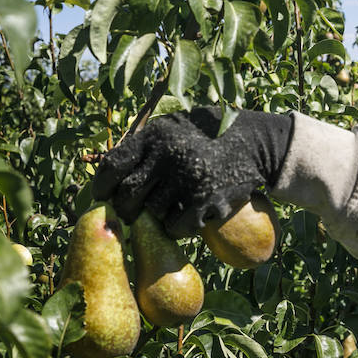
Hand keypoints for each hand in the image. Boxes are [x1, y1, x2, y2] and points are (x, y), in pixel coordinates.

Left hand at [90, 107, 292, 236]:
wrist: (255, 142)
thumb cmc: (203, 137)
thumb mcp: (170, 130)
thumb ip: (141, 149)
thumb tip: (104, 180)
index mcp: (154, 136)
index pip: (112, 166)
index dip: (102, 187)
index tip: (103, 197)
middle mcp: (168, 155)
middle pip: (127, 197)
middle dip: (126, 210)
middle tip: (133, 212)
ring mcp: (187, 178)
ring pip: (152, 215)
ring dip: (158, 216)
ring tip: (173, 203)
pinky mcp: (206, 200)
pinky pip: (176, 227)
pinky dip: (178, 226)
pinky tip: (190, 213)